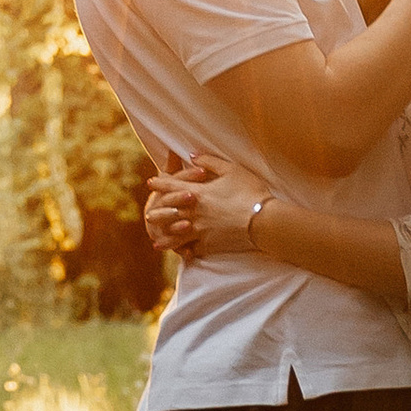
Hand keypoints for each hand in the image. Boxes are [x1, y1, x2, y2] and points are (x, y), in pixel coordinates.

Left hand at [145, 152, 268, 255]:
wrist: (262, 220)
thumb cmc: (250, 191)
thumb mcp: (231, 170)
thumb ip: (210, 161)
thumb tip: (191, 155)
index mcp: (198, 192)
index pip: (172, 186)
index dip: (160, 183)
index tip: (151, 182)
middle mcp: (194, 212)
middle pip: (168, 213)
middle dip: (157, 213)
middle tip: (148, 216)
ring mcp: (200, 230)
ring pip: (176, 236)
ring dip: (165, 239)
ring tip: (156, 242)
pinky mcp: (209, 245)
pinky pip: (193, 249)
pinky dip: (185, 252)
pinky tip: (181, 255)